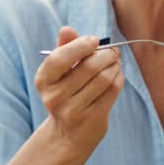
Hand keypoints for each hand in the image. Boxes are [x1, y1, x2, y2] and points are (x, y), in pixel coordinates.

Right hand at [35, 26, 124, 154]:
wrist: (68, 135)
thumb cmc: (67, 94)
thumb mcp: (60, 73)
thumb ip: (64, 49)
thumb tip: (67, 29)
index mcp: (43, 81)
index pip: (60, 58)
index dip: (80, 46)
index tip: (95, 41)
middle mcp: (54, 96)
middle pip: (88, 67)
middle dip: (106, 55)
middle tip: (113, 52)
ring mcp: (73, 110)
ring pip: (104, 78)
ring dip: (115, 66)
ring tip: (115, 63)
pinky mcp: (92, 118)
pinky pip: (112, 90)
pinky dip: (119, 78)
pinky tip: (117, 76)